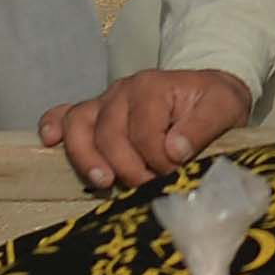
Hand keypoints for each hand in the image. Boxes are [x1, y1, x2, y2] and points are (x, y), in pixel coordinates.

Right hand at [40, 67, 253, 191]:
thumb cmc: (215, 103)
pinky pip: (64, 115)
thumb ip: (203, 127)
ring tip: (105, 181)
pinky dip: (53, 126)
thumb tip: (174, 151)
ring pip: (79, 126)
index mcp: (153, 87)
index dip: (159, 162)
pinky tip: (50, 142)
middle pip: (109, 134)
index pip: (145, 133)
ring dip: (87, 157)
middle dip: (129, 168)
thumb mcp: (225, 108)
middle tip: (150, 187)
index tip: (176, 175)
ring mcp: (105, 101)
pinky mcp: (95, 112)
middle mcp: (123, 91)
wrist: (208, 91)